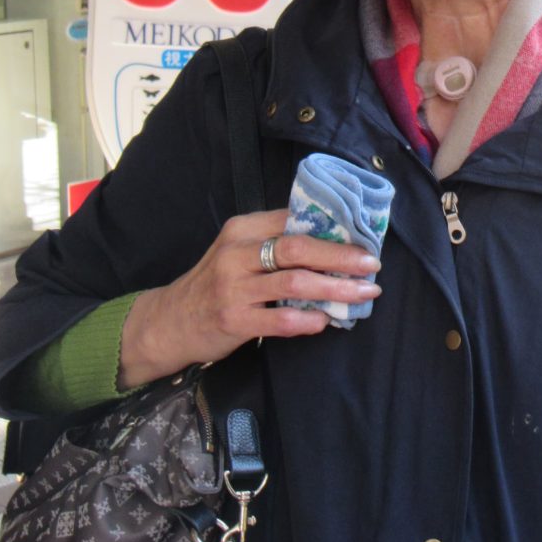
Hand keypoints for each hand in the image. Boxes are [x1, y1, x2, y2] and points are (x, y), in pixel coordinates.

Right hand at [118, 210, 381, 387]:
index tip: (364, 238)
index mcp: (242, 229)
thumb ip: (273, 243)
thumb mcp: (237, 252)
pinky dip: (309, 319)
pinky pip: (280, 319)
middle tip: (372, 265)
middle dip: (342, 256)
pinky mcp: (233, 320)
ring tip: (363, 294)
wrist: (169, 322)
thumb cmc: (214, 285)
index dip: (333, 228)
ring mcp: (234, 287)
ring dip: (336, 288)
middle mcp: (237, 253)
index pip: (294, 220)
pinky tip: (326, 321)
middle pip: (299, 247)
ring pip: (295, 282)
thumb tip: (332, 240)